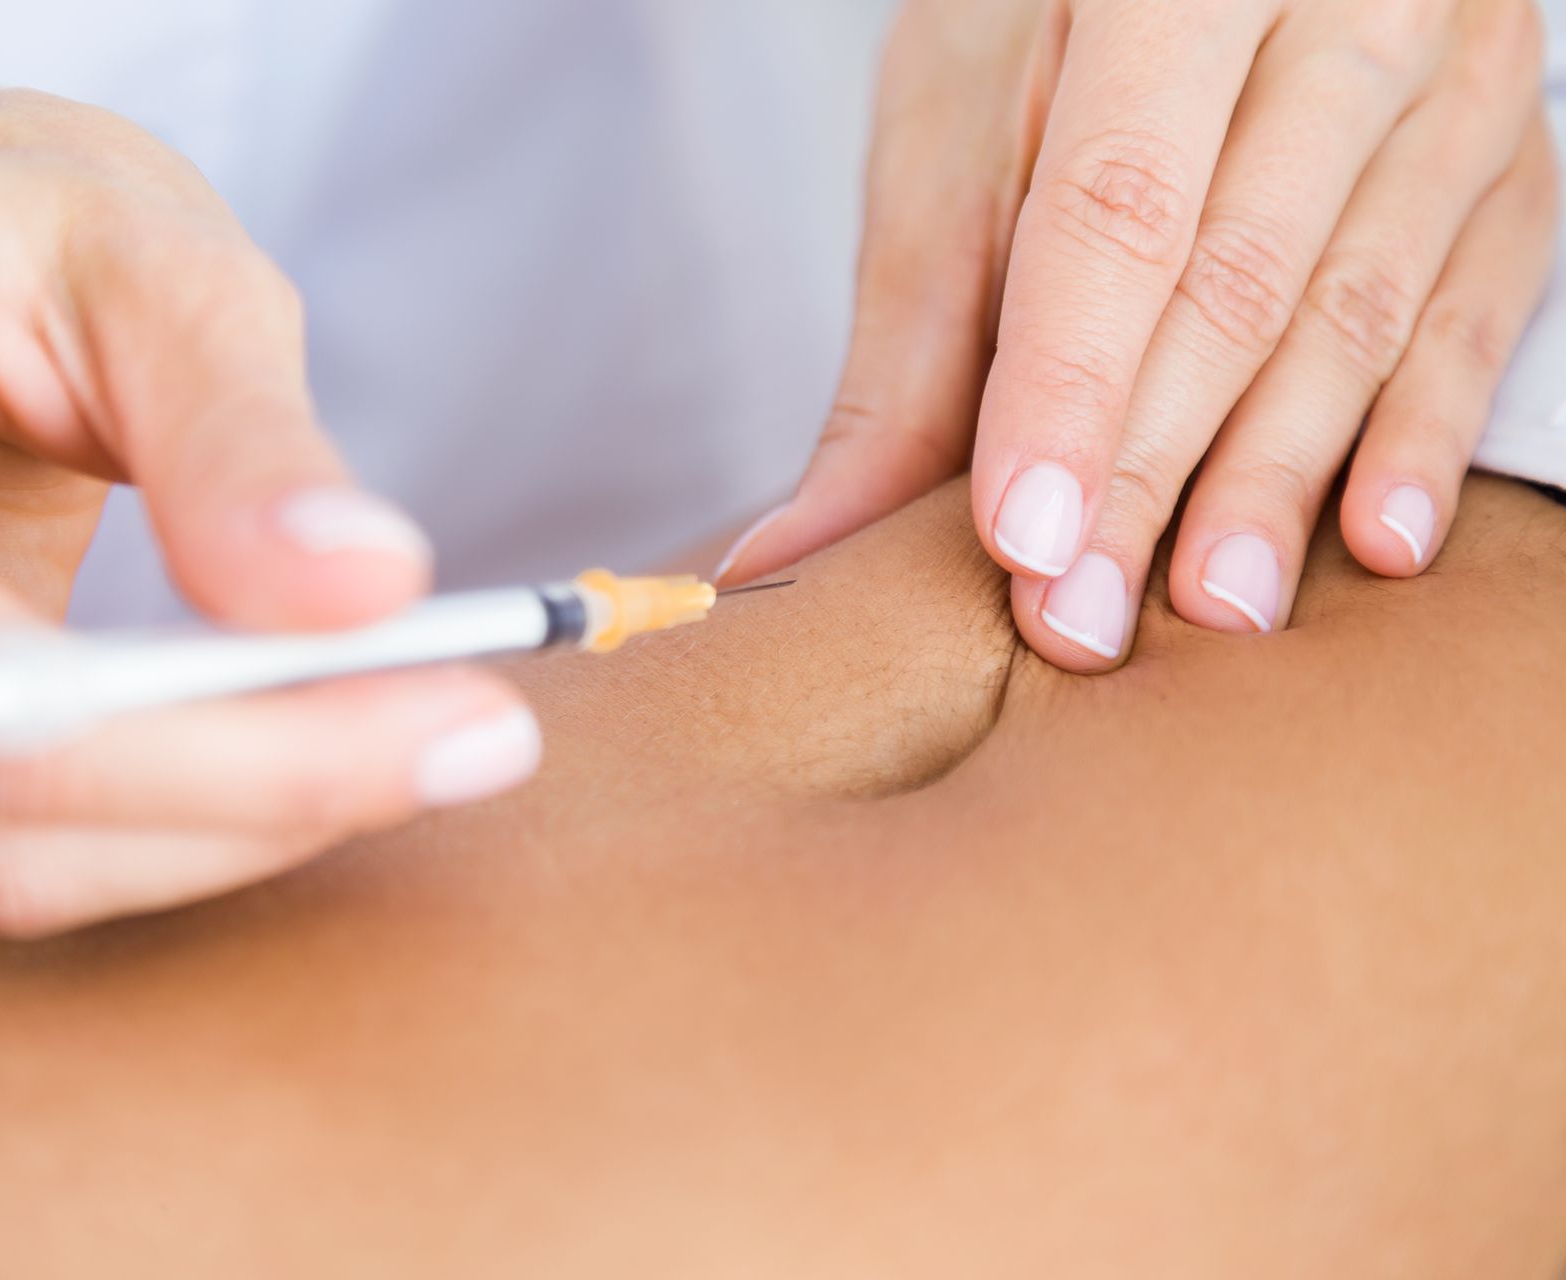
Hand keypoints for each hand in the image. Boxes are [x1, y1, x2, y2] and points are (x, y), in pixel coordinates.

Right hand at [0, 89, 537, 934]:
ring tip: (445, 734)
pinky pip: (59, 851)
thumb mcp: (151, 264)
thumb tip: (358, 587)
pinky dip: (222, 821)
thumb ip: (237, 422)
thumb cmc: (29, 241)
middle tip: (453, 735)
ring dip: (245, 819)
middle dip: (210, 775)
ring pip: (5, 847)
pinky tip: (351, 751)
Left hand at [722, 0, 1557, 669]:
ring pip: (1361, 306)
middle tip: (1080, 621)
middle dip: (1152, 468)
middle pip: (1239, 278)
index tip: (1023, 537)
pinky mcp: (1506, 157)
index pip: (1120, 207)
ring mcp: (1453, 80)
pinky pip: (1482, 305)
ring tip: (1211, 613)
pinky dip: (1423, 430)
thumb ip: (905, 340)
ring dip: (1278, 476)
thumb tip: (801, 545)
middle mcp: (1348, 8)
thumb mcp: (957, 132)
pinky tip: (1374, 544)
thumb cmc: (1052, 20)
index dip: (1069, 385)